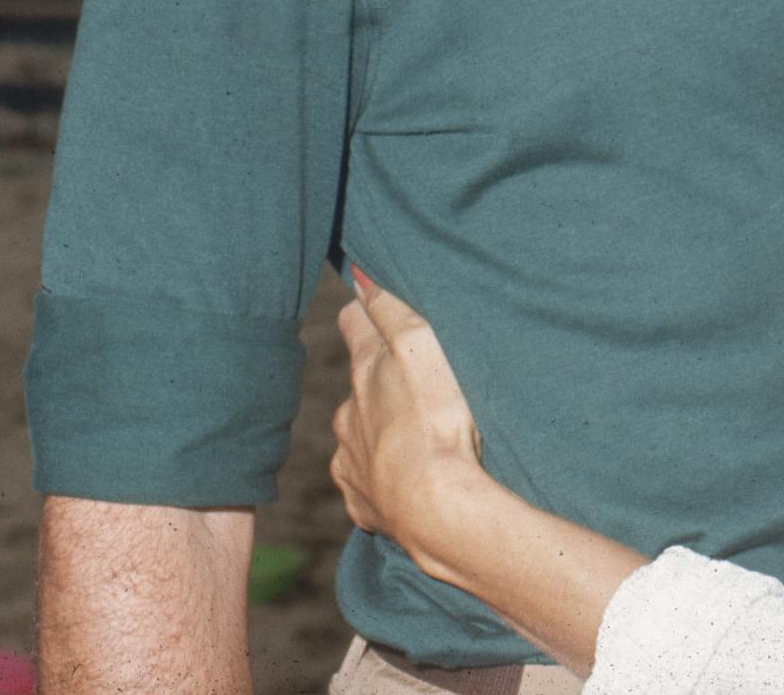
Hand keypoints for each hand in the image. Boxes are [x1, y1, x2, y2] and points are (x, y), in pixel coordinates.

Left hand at [330, 270, 495, 586]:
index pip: (353, 322)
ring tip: (416, 438)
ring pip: (360, 435)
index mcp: (365, 371)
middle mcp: (348, 414)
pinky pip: (367, 483)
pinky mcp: (363, 502)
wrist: (434, 508)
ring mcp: (351, 461)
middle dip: (378, 381)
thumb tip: (359, 276)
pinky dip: (382, 476)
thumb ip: (390, 309)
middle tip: (414, 386)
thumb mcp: (419, 347)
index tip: (374, 308)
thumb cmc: (435, 420)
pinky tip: (406, 479)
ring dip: (380, 432)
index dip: (364, 312)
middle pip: (359, 384)